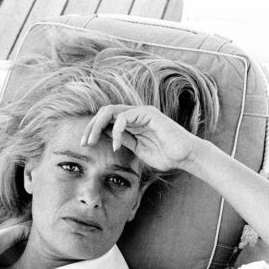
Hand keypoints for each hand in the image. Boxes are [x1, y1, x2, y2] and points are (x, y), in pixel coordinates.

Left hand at [81, 105, 200, 171]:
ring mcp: (142, 112)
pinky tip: (115, 144)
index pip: (107, 120)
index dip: (93, 130)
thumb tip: (105, 136)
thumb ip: (124, 140)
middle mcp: (136, 114)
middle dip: (91, 126)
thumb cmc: (166, 156)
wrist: (185, 157)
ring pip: (110, 111)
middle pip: (105, 112)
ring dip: (97, 126)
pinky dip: (115, 130)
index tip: (84, 145)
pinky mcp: (148, 113)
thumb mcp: (138, 150)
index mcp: (132, 122)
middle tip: (83, 143)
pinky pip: (124, 117)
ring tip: (91, 141)